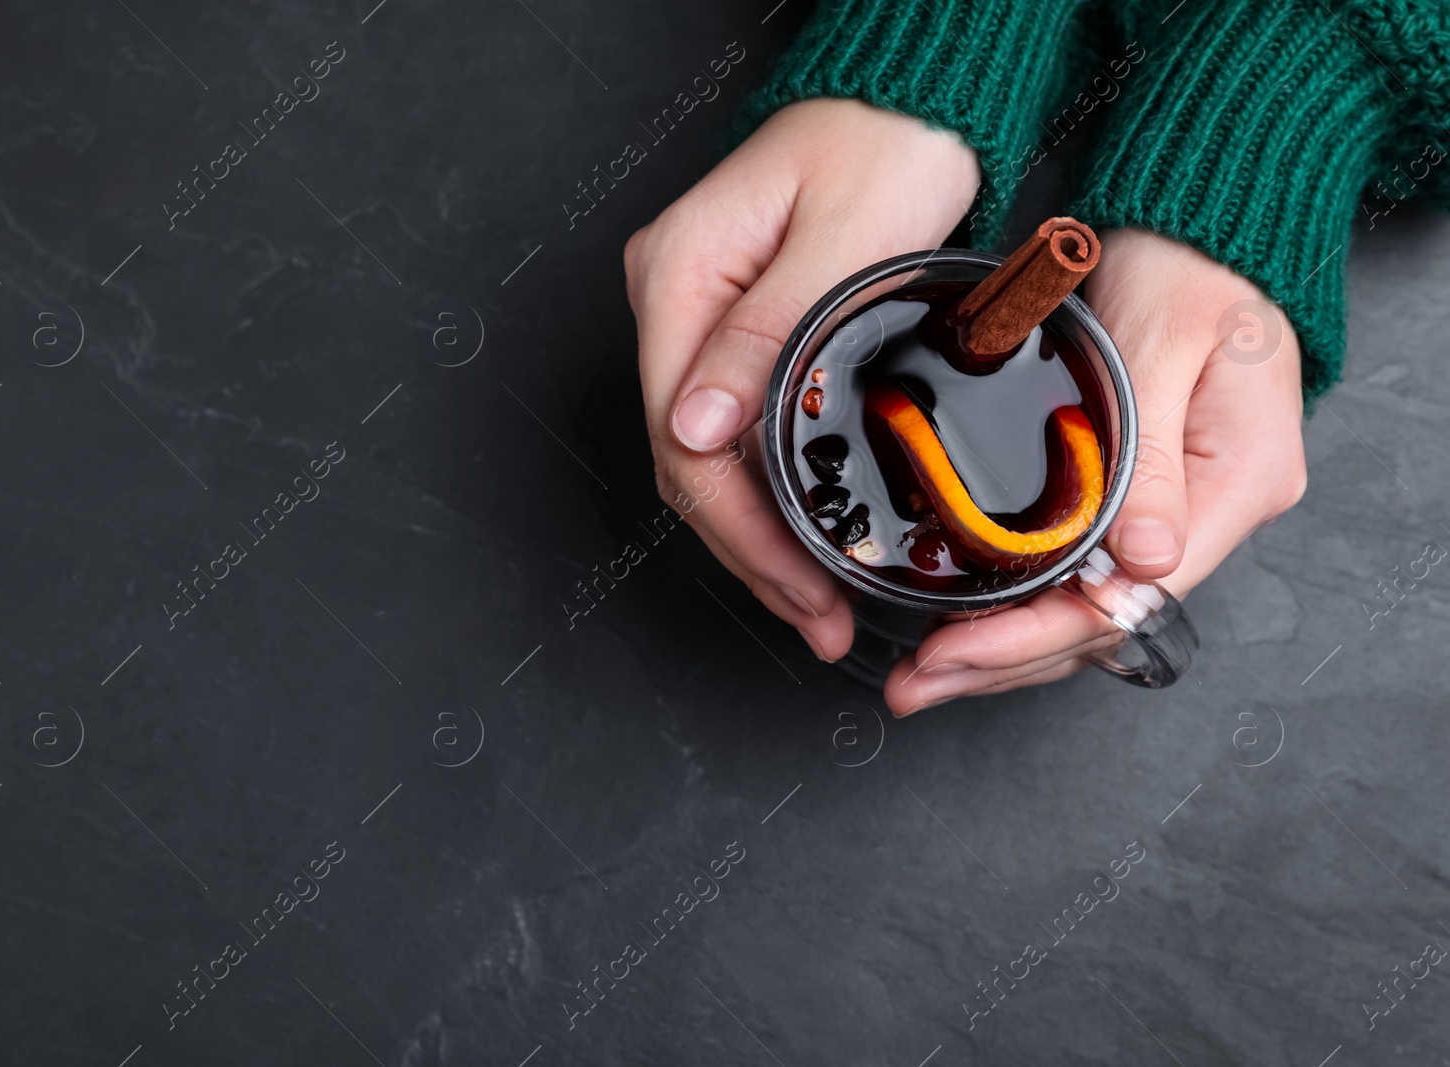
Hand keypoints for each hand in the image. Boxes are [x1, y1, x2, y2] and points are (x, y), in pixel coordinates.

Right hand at [625, 99, 980, 661]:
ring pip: (707, 457)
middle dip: (751, 552)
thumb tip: (697, 432)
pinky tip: (803, 534)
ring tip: (815, 603)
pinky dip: (767, 492)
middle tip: (817, 618)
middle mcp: (671, 298)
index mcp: (680, 275)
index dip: (742, 531)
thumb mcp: (844, 239)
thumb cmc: (888, 145)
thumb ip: (768, 334)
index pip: (687, 438)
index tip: (803, 589)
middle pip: (688, 460)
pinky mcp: (730, 326)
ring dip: (757, 536)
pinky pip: (733, 430)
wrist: (909, 100)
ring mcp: (695, 314)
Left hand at [886, 229, 1306, 713]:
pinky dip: (1022, 605)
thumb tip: (1143, 559)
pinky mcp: (1146, 498)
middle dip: (1003, 661)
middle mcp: (1214, 512)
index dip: (1032, 635)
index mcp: (1237, 482)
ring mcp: (1183, 511)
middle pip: (1105, 623)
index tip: (953, 654)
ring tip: (925, 675)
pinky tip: (968, 625)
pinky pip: (1081, 575)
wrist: (1199, 224)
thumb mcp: (1166, 343)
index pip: (1128, 598)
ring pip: (1089, 611)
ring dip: (1005, 648)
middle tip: (915, 685)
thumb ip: (1152, 454)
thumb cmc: (1190, 266)